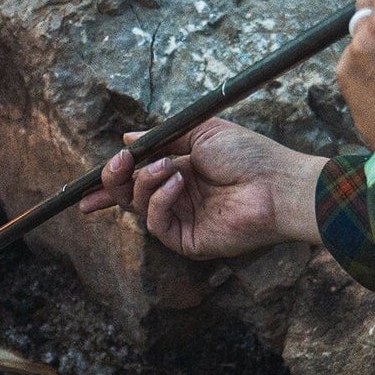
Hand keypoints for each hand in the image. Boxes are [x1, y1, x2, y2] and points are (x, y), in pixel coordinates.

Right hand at [79, 116, 325, 256]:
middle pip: (128, 196)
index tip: (99, 170)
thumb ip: (162, 137)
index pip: (136, 178)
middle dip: (114, 180)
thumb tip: (128, 137)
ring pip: (138, 206)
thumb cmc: (248, 155)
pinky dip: (159, 200)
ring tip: (169, 167)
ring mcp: (182, 220)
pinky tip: (178, 184)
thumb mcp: (201, 134)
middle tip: (119, 164)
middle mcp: (177, 198)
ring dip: (145, 181)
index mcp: (180, 173)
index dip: (112, 178)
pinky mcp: (187, 241)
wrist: (276, 183)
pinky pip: (156, 224)